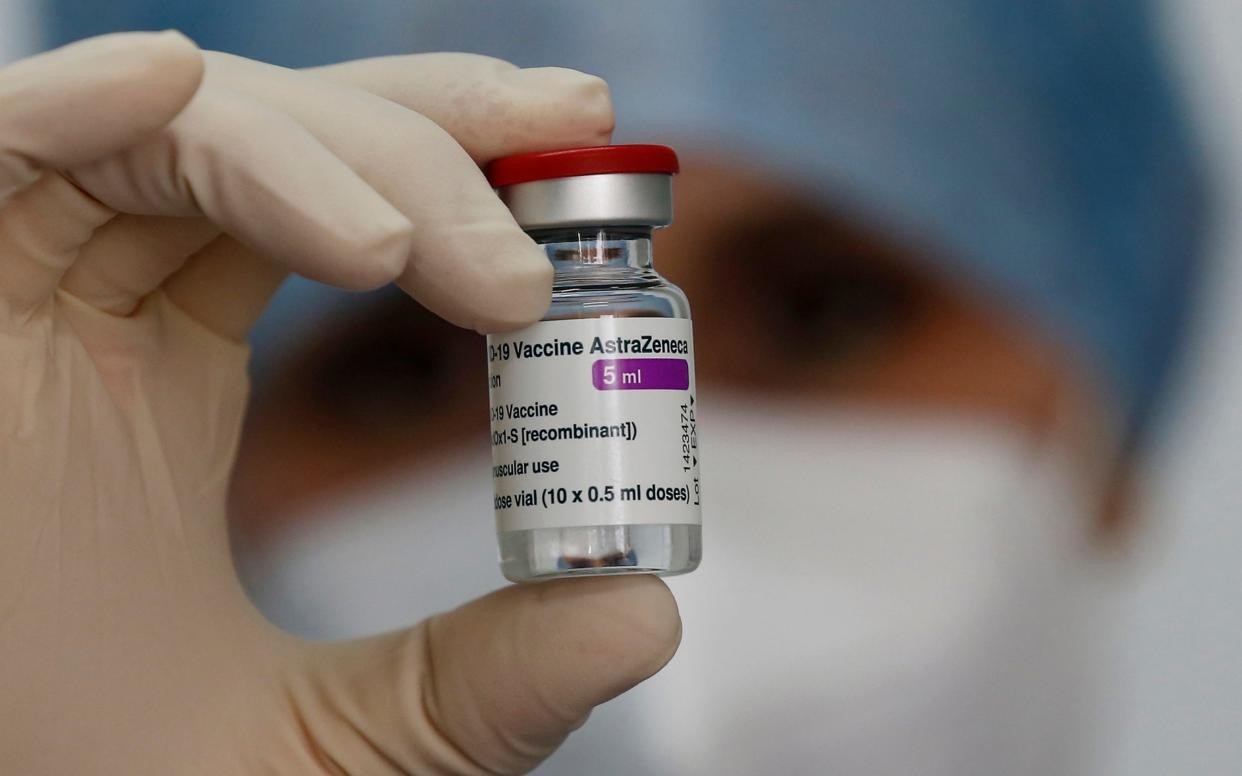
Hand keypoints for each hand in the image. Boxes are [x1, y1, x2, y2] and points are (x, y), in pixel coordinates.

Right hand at [0, 32, 679, 773]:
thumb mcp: (345, 745)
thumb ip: (483, 685)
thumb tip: (648, 618)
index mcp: (177, 375)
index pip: (335, 211)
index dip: (464, 172)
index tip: (586, 172)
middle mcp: (99, 309)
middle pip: (280, 141)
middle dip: (429, 129)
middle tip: (566, 140)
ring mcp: (13, 297)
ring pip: (173, 131)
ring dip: (313, 149)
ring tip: (410, 251)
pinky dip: (71, 106)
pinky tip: (166, 82)